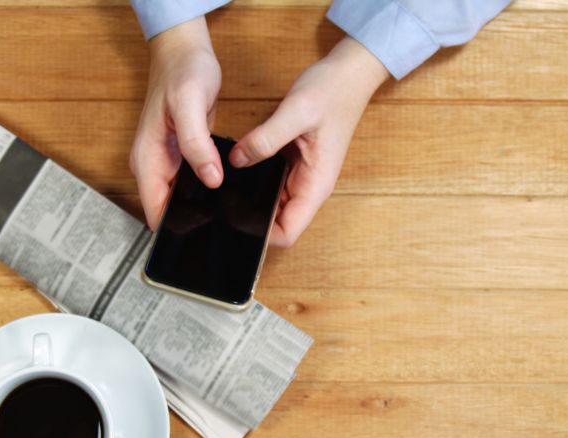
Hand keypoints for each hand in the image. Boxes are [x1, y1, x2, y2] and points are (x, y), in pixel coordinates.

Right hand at [130, 17, 222, 229]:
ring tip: (231, 215)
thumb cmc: (182, 71)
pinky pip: (193, 183)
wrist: (183, 51)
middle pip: (169, 210)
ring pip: (183, 199)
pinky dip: (208, 189)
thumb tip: (210, 179)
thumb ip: (196, 144)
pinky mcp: (183, 156)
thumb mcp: (190, 104)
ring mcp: (168, 162)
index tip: (203, 239)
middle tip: (226, 229)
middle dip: (194, 223)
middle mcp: (154, 165)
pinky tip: (227, 193)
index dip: (177, 229)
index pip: (156, 212)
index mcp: (147, 160)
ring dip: (202, 207)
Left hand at [230, 37, 389, 246]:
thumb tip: (238, 161)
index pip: (287, 233)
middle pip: (276, 222)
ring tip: (223, 187)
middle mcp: (309, 187)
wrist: (349, 73)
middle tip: (219, 203)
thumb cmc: (332, 92)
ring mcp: (301, 176)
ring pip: (271, 204)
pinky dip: (254, 180)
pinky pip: (271, 182)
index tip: (233, 219)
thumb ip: (266, 139)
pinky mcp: (294, 163)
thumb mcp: (296, 112)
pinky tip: (236, 169)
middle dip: (250, 218)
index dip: (261, 234)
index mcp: (315, 185)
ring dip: (250, 200)